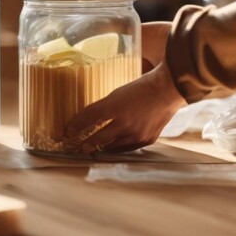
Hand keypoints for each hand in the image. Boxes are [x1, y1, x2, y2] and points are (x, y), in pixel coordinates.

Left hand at [65, 24, 185, 153]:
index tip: (66, 131)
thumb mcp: (119, 92)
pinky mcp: (146, 139)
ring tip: (92, 149)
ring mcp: (135, 133)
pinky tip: (112, 148)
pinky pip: (127, 148)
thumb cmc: (143, 86)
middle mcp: (123, 122)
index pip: (87, 118)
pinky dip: (118, 148)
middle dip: (85, 144)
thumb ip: (106, 106)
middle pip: (96, 138)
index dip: (74, 126)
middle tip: (77, 146)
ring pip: (111, 146)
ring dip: (101, 147)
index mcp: (114, 106)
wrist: (169, 89)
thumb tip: (92, 117)